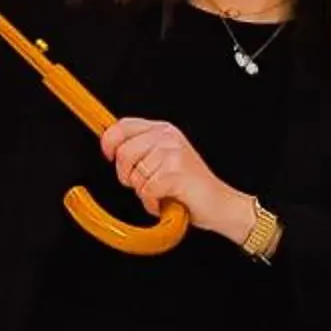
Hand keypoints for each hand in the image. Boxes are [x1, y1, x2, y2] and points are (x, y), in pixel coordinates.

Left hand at [99, 117, 253, 239]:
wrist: (221, 205)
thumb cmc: (190, 186)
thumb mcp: (164, 158)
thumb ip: (142, 149)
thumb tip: (111, 147)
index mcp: (163, 130)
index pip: (124, 125)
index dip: (109, 141)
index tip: (108, 155)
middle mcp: (168, 137)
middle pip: (124, 152)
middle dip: (127, 175)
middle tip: (144, 184)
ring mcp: (173, 153)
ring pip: (135, 175)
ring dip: (143, 192)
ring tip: (161, 192)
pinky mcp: (176, 173)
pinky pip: (146, 190)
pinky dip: (152, 202)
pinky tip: (166, 201)